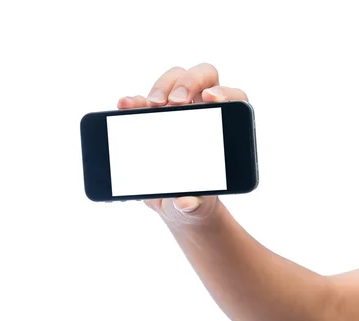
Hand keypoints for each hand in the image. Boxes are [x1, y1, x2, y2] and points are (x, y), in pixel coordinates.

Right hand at [117, 63, 247, 224]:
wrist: (174, 203)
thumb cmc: (196, 200)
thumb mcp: (197, 205)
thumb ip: (193, 204)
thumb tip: (185, 201)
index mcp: (225, 129)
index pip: (233, 98)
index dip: (225, 92)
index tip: (211, 99)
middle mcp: (205, 112)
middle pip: (203, 77)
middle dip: (188, 82)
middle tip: (173, 103)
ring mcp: (178, 111)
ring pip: (174, 80)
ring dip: (161, 86)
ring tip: (150, 105)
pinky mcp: (153, 117)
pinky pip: (143, 101)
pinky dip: (134, 101)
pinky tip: (125, 105)